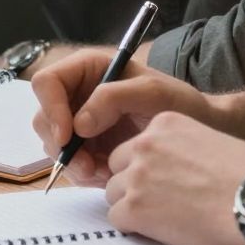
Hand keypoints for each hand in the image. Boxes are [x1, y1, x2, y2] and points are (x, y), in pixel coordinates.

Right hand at [29, 46, 213, 185]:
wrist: (200, 133)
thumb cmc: (181, 105)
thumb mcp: (154, 93)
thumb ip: (114, 98)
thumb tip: (79, 123)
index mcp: (88, 70)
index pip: (47, 83)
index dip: (51, 109)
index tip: (67, 136)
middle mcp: (78, 94)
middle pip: (44, 118)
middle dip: (61, 145)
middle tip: (87, 166)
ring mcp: (81, 123)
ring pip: (53, 145)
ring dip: (73, 163)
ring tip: (105, 171)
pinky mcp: (88, 148)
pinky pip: (70, 164)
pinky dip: (84, 174)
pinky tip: (108, 174)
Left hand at [104, 111, 244, 244]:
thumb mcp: (209, 139)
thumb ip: (180, 146)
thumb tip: (170, 166)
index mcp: (163, 124)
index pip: (135, 146)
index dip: (148, 167)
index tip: (166, 180)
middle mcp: (144, 144)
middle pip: (118, 167)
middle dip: (134, 185)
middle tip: (161, 201)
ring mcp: (137, 176)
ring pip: (113, 193)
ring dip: (133, 206)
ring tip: (165, 216)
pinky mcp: (135, 207)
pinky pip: (117, 218)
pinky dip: (135, 227)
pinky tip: (162, 229)